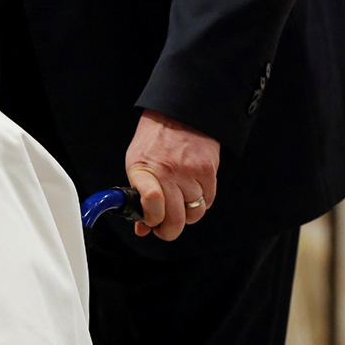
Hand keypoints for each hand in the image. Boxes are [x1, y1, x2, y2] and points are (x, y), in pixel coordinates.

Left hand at [124, 109, 219, 240]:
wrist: (178, 113)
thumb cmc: (153, 141)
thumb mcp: (136, 164)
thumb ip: (139, 196)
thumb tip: (143, 228)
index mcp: (144, 169)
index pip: (151, 202)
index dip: (151, 220)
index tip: (149, 223)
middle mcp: (168, 172)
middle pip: (175, 219)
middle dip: (168, 231)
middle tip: (164, 229)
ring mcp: (190, 172)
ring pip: (194, 213)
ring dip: (185, 215)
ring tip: (178, 205)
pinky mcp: (208, 170)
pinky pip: (208, 201)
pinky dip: (200, 203)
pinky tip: (191, 193)